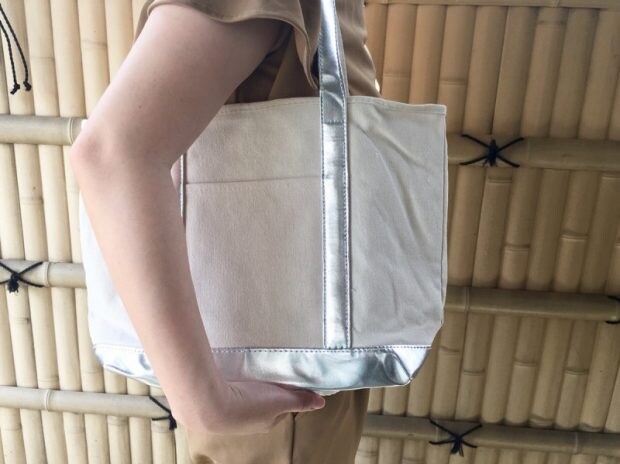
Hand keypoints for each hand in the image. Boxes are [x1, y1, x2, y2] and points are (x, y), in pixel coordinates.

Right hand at [181, 379, 325, 435]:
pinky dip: (232, 385)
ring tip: (248, 372)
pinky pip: (229, 393)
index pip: (281, 407)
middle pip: (264, 403)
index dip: (285, 393)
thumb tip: (321, 403)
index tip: (284, 380)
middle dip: (265, 390)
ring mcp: (232, 415)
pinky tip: (230, 375)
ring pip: (246, 398)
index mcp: (267, 422)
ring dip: (248, 387)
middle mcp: (250, 422)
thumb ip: (301, 399)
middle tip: (266, 373)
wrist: (211, 404)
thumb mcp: (282, 400)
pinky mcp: (217, 404)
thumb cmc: (250, 404)